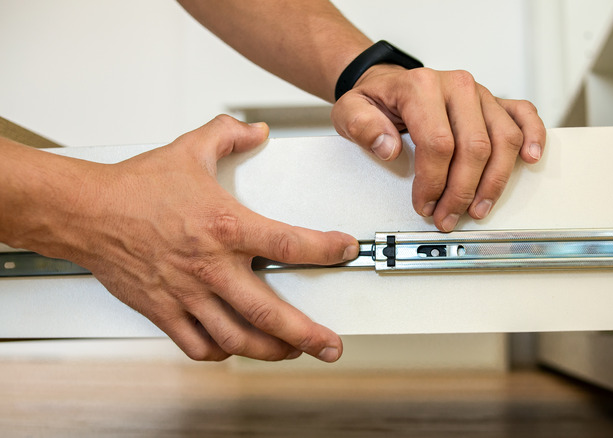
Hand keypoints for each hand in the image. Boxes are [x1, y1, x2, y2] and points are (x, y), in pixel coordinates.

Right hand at [64, 115, 357, 361]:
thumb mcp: (189, 149)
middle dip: (307, 334)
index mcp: (224, 226)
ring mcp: (187, 294)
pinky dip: (221, 352)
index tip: (345, 250)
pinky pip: (198, 344)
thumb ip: (228, 135)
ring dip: (271, 350)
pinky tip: (234, 346)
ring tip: (292, 350)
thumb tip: (255, 130)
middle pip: (269, 312)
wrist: (84, 212)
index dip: (325, 250)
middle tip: (330, 344)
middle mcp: (210, 266)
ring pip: (237, 338)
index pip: (289, 244)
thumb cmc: (134, 188)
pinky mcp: (164, 311)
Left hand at [331, 65, 545, 231]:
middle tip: (448, 217)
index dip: (433, 182)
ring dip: (495, 181)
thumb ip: (362, 127)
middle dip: (462, 191)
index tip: (424, 205)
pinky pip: (524, 114)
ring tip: (479, 208)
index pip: (438, 143)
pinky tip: (531, 159)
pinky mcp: (495, 101)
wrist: (389, 84)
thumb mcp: (351, 111)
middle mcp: (457, 87)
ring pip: (504, 139)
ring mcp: (481, 94)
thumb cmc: (376, 101)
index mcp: (422, 87)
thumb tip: (388, 148)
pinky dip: (533, 136)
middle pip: (475, 147)